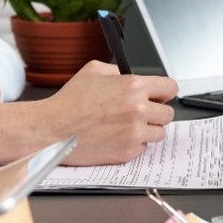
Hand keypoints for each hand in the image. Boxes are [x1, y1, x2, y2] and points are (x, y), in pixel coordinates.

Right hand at [37, 61, 176, 164]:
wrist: (52, 129)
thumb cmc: (68, 102)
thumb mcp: (93, 70)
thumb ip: (118, 72)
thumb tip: (129, 76)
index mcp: (133, 86)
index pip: (170, 88)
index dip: (163, 92)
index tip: (159, 96)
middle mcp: (137, 109)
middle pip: (168, 114)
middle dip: (155, 112)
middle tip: (140, 113)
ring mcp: (134, 133)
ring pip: (159, 133)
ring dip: (147, 130)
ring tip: (127, 127)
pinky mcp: (127, 152)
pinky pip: (143, 148)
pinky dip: (134, 144)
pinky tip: (117, 138)